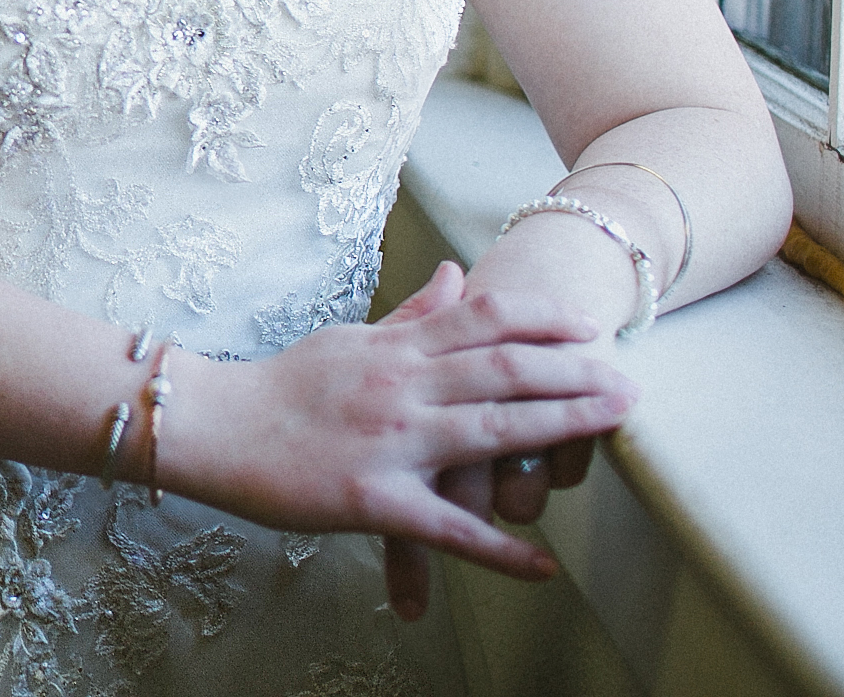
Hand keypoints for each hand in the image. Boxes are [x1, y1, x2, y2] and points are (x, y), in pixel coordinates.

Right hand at [167, 261, 635, 615]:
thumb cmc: (279, 385)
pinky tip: (543, 565)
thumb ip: (410, 317)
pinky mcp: (373, 499)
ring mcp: (392, 441)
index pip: (484, 319)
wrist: (212, 423)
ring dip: (563, 428)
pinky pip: (447, 526)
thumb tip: (456, 279)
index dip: (545, 319)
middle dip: (577, 372)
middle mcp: (403, 386)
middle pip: (506, 368)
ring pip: (492, 430)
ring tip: (615, 430)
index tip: (591, 326)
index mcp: (396, 349)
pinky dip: (499, 548)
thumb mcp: (350, 340)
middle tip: (631, 383)